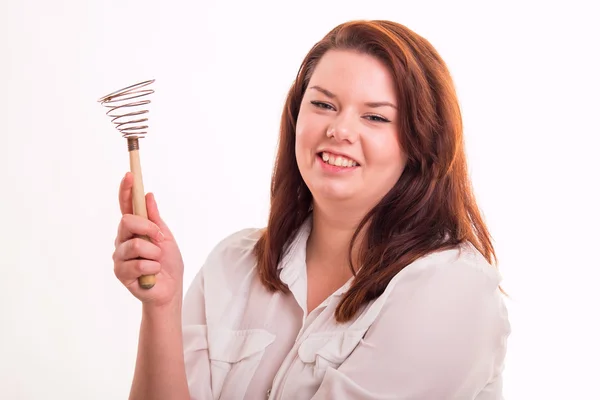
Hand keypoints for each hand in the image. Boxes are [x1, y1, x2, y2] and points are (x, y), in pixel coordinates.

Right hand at [112, 172, 183, 307]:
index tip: (130, 175)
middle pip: (127, 221)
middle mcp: (123, 240)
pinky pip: (137, 264)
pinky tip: (152, 273)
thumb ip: (155, 219)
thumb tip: (148, 195)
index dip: (127, 190)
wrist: (170, 289)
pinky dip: (152, 267)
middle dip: (148, 228)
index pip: (126, 206)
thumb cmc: (168, 263)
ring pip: (135, 245)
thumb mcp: (166, 237)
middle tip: (160, 238)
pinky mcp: (121, 273)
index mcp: (134, 229)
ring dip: (154, 253)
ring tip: (157, 261)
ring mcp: (120, 256)